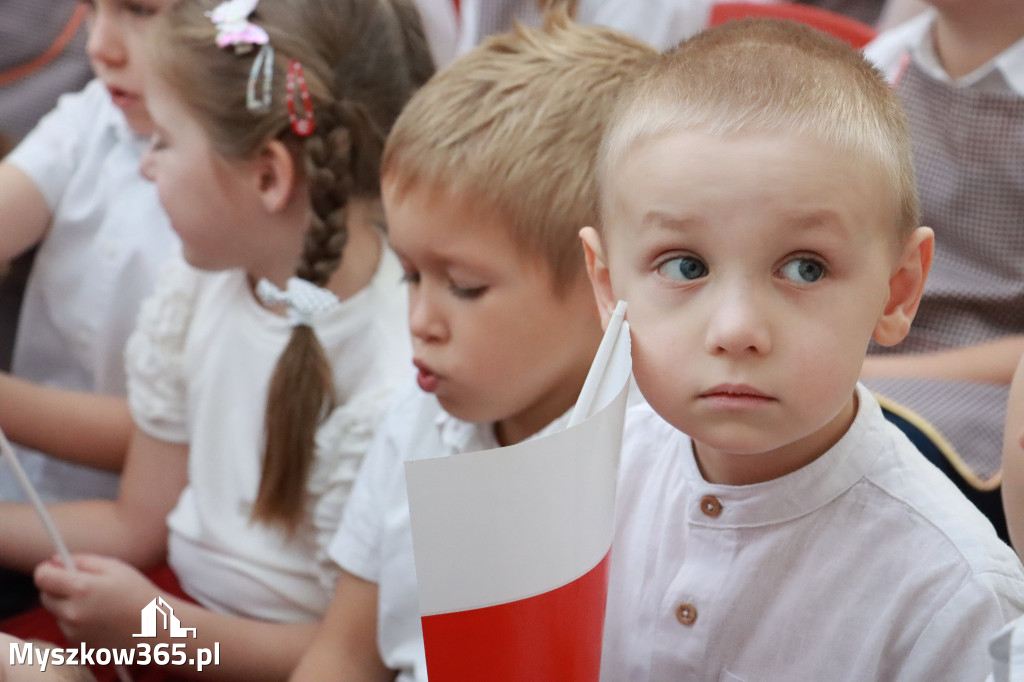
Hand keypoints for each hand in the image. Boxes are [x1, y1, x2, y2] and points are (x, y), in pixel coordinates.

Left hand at [35, 554, 159, 649]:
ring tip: (100, 605)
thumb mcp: (115, 567)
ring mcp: (74, 632)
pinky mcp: (79, 645)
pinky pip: (68, 628)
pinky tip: (102, 619)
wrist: (156, 629)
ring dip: (69, 606)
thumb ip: (82, 560)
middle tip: (82, 585)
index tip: (54, 567)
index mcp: (81, 589)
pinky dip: (78, 622)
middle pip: (46, 596)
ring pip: (58, 613)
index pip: (42, 577)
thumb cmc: (138, 593)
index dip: (47, 569)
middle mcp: (72, 613)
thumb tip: (55, 561)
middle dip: (58, 587)